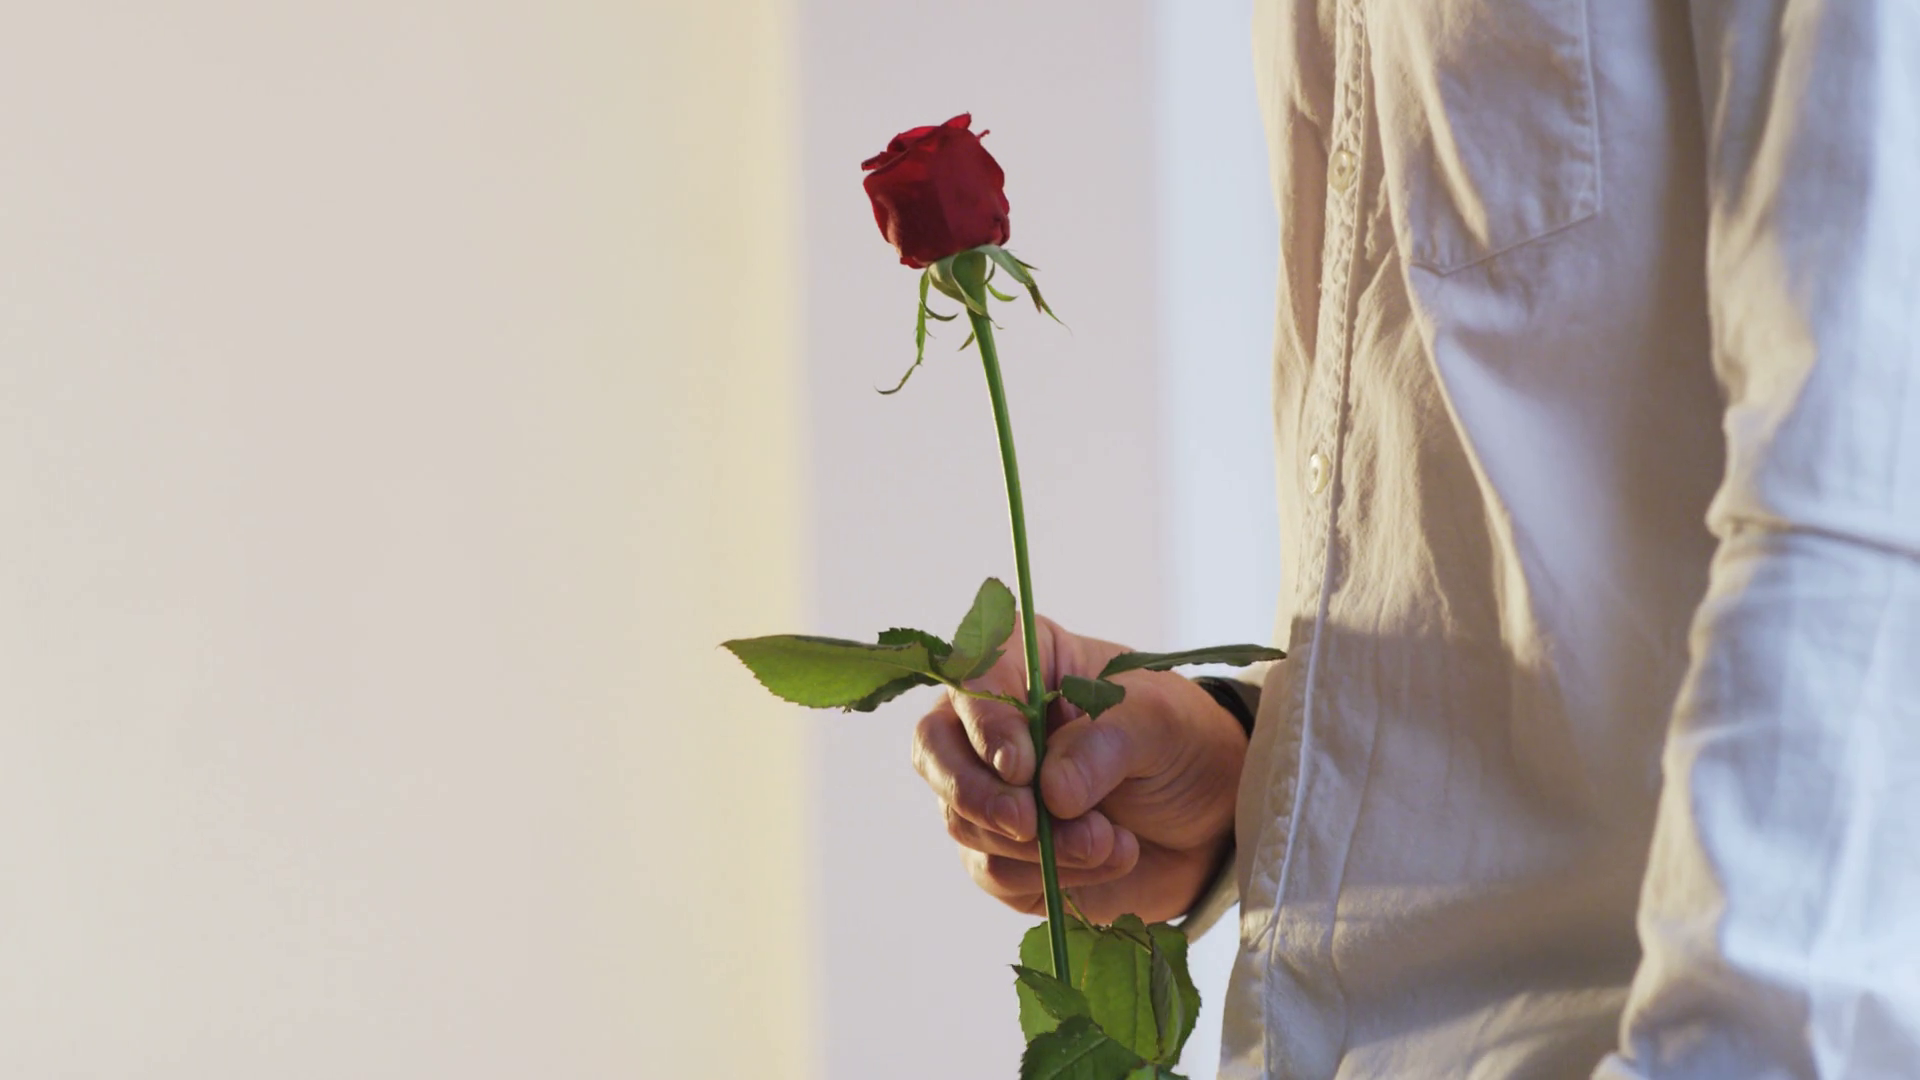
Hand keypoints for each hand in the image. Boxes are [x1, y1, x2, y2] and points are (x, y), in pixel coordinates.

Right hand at [910, 614, 1246, 923]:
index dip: (983, 724)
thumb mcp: (1161, 722)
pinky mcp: (1005, 853)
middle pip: (934, 752)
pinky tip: (1107, 858)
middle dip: (978, 796)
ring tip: (1111, 840)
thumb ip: (1106, 743)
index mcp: (1022, 664)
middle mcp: (990, 725)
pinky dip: (1052, 877)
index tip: (1022, 768)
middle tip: (1032, 824)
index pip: (970, 679)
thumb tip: (1050, 791)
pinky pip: (995, 872)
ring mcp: (992, 791)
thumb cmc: (1182, 743)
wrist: (1212, 818)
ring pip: (964, 821)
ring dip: (1039, 845)